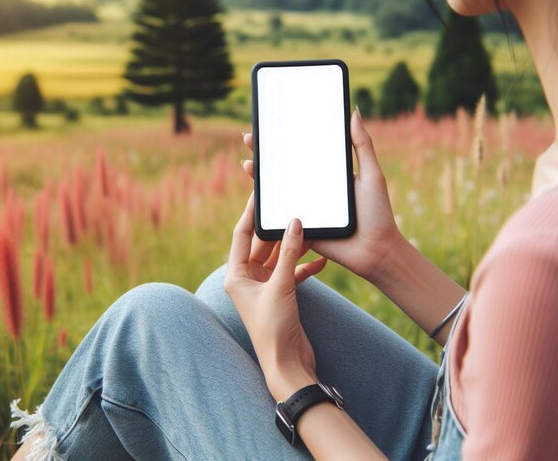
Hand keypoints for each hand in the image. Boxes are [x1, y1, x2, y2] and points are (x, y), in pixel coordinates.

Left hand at [224, 191, 325, 399]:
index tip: (259, 193)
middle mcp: (248, 279)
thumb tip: (294, 222)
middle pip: (262, 244)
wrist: (288, 365)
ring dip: (295, 245)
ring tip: (311, 228)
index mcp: (237, 275)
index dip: (250, 213)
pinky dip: (305, 266)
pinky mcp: (282, 295)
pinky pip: (292, 272)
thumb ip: (288, 253)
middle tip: (292, 206)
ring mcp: (266, 287)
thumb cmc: (274, 328)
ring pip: (280, 257)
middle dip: (279, 228)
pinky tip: (321, 260)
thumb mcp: (281, 286)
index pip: (241, 235)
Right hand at [241, 110, 401, 284]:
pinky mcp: (301, 225)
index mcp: (329, 173)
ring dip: (259, 176)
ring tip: (248, 162)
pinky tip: (255, 191)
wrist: (376, 251)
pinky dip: (264, 204)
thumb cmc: (378, 213)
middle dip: (266, 153)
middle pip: (285, 167)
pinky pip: (279, 213)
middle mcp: (314, 188)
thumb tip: (354, 111)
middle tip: (250, 138)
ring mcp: (306, 207)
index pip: (304, 151)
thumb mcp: (372, 174)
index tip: (271, 123)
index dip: (287, 138)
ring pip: (277, 189)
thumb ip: (362, 145)